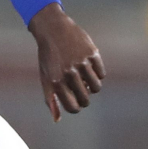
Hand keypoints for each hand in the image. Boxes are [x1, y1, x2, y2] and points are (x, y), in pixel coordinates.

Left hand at [28, 2, 105, 121]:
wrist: (53, 29)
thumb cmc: (48, 57)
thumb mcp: (45, 77)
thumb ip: (51, 99)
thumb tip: (57, 119)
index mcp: (56, 82)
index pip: (73, 107)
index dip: (76, 107)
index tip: (75, 102)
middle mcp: (69, 73)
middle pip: (86, 99)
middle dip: (84, 98)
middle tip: (80, 89)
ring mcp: (82, 63)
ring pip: (96, 87)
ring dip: (92, 86)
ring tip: (84, 78)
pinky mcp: (92, 53)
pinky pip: (102, 74)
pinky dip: (97, 73)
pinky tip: (88, 66)